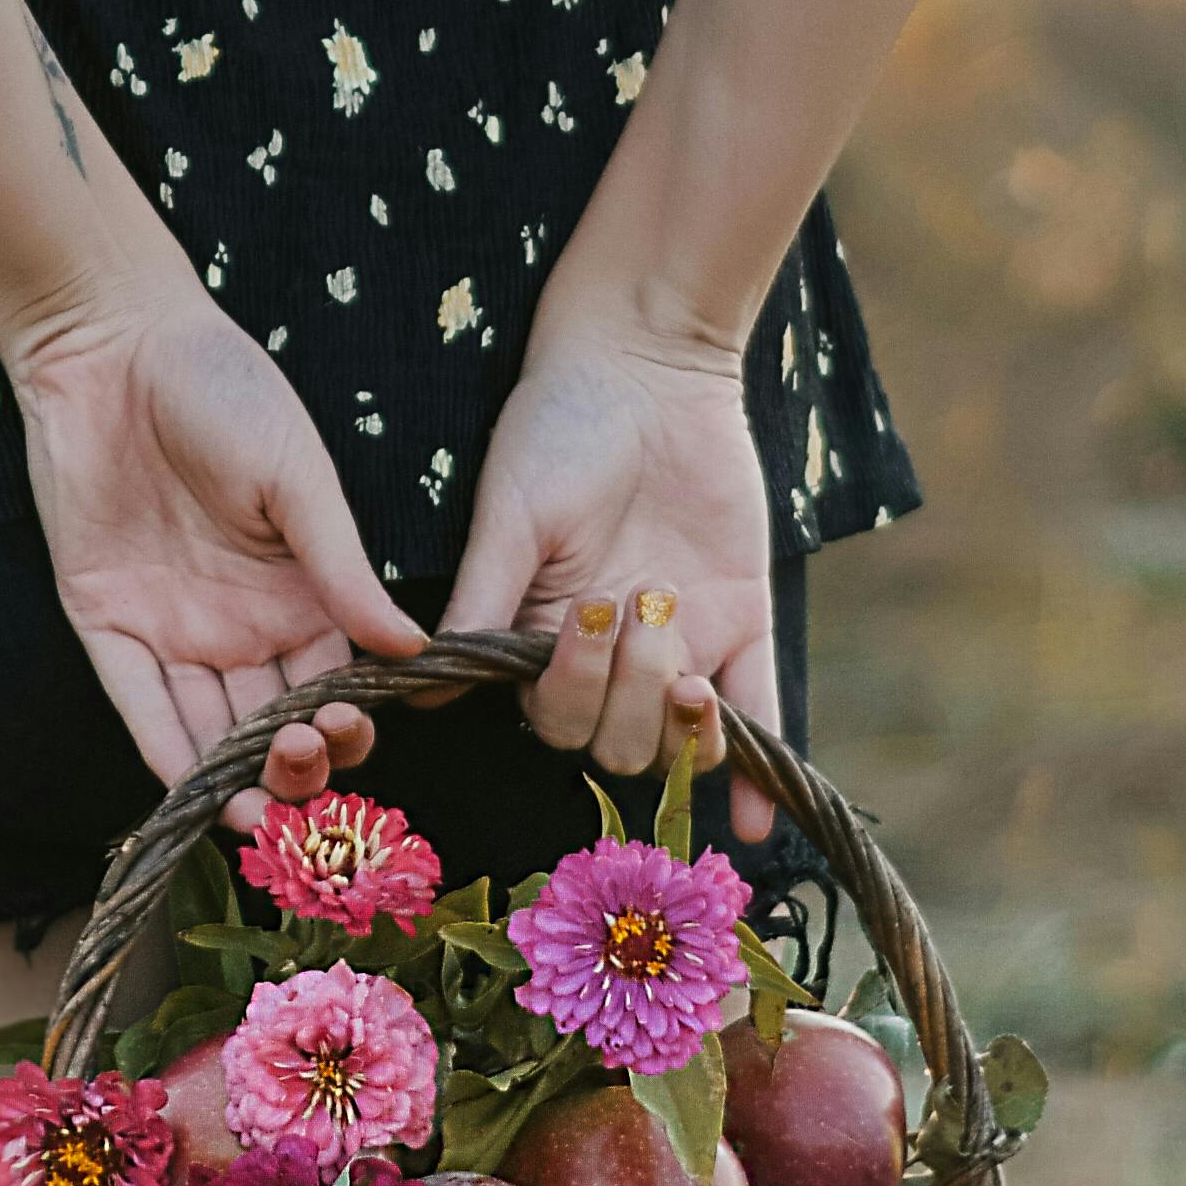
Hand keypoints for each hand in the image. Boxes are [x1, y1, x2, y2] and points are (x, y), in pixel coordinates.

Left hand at [10, 273, 420, 794]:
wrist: (111, 344)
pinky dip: (167, 755)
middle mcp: (241, 624)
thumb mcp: (298, 474)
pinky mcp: (104, 623)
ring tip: (258, 817)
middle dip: (296, 765)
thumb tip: (414, 648)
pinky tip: (194, 794)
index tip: (353, 733)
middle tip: (302, 765)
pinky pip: (138, 707)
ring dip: (237, 782)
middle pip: (276, 724)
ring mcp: (172, 629)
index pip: (335, 683)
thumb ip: (343, 566)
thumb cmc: (222, 388)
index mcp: (300, 590)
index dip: (347, 723)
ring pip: (211, 733)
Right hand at [445, 316, 779, 844]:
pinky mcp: (743, 623)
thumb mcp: (512, 512)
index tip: (583, 614)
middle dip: (626, 691)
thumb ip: (479, 603)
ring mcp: (680, 646)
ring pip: (678, 739)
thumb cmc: (559, 427)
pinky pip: (761, 717)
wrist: (650, 362)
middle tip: (633, 604)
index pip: (554, 716)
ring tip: (679, 644)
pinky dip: (764, 774)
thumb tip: (421, 690)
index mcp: (544, 637)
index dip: (570, 689)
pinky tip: (763, 823)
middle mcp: (610, 659)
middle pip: (617, 743)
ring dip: (680, 714)